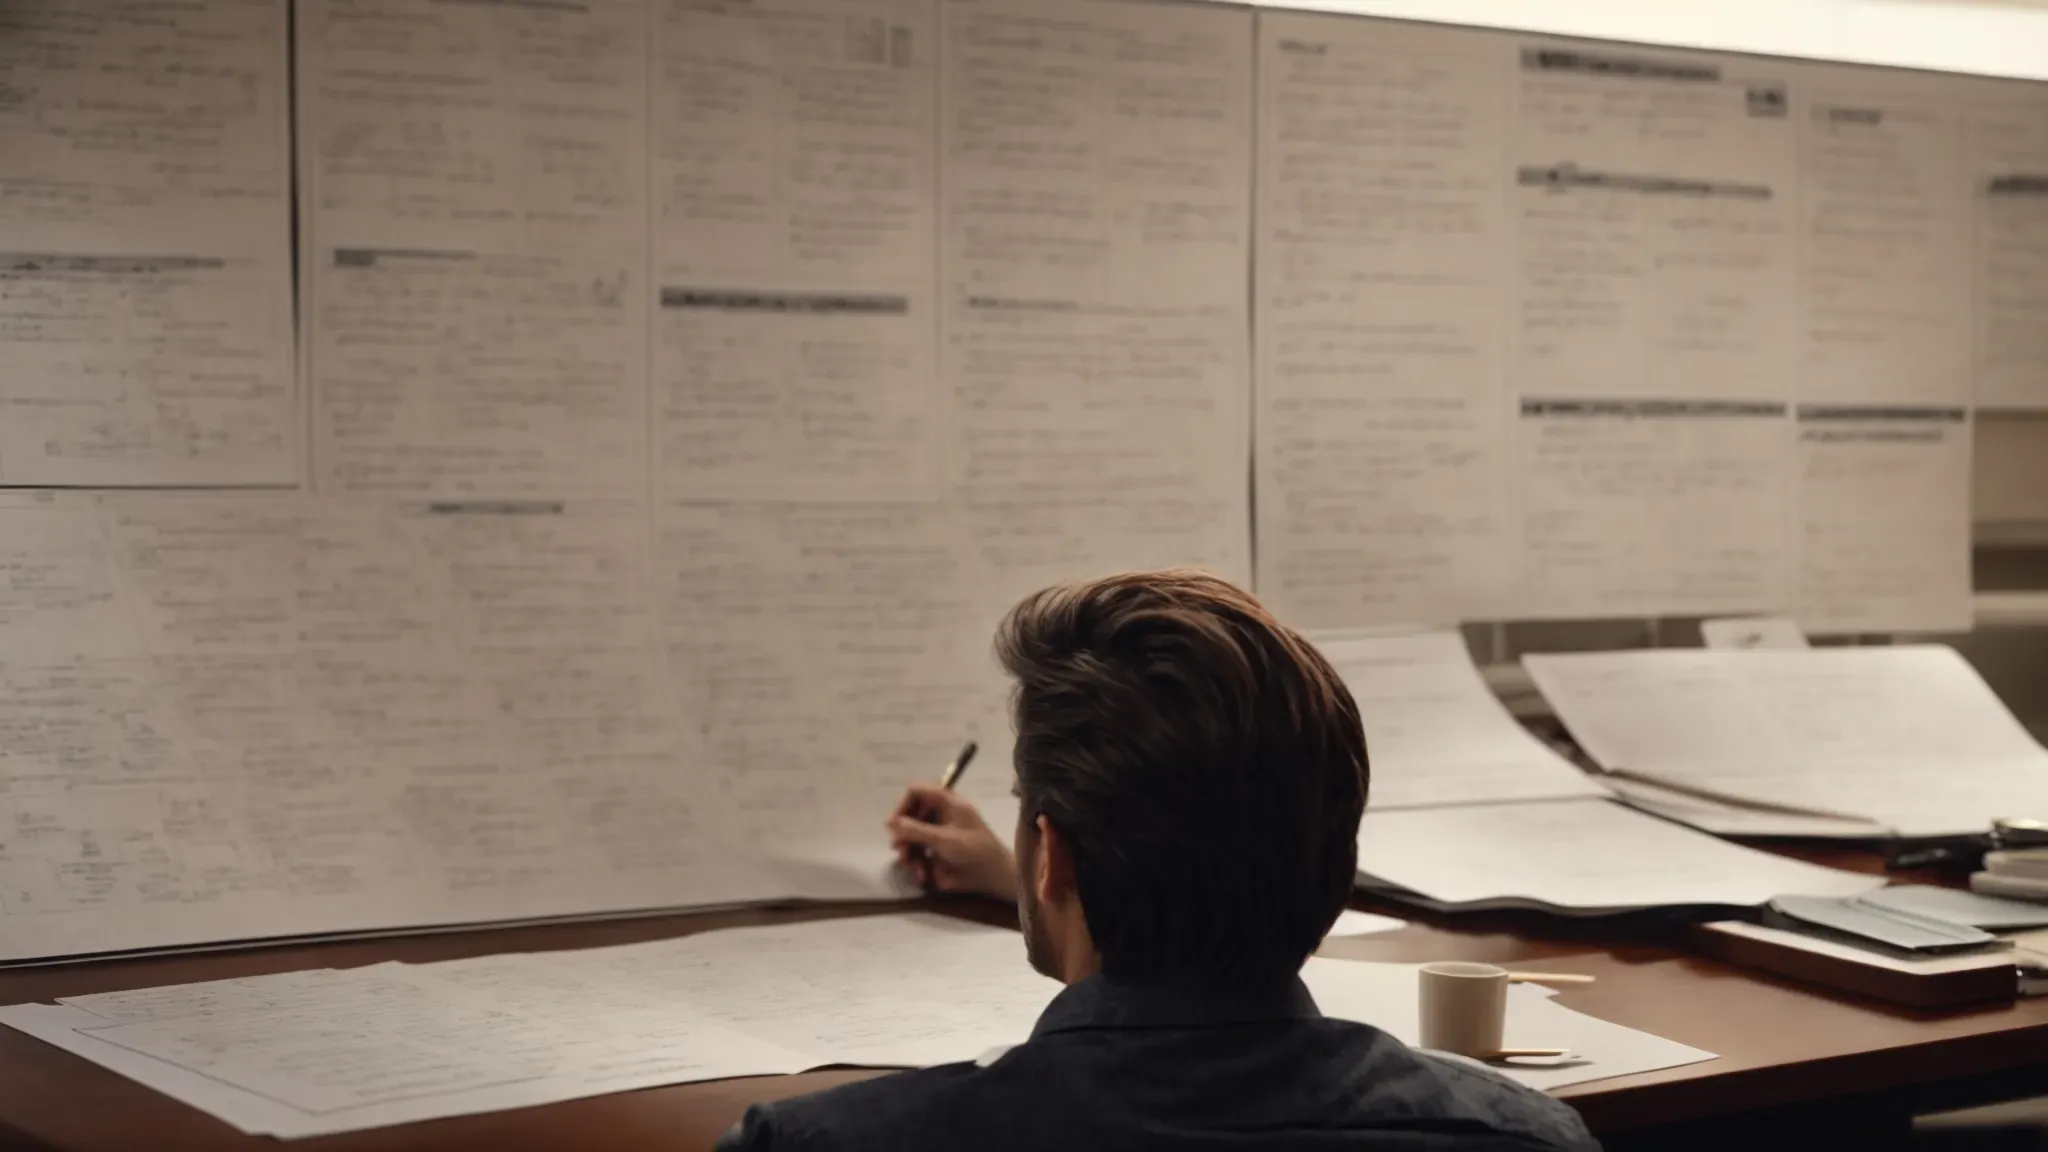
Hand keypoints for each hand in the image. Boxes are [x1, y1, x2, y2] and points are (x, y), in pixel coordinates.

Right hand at [888, 785, 1016, 902]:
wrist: (993, 877)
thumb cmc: (974, 850)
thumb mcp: (944, 839)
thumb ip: (916, 830)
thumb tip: (890, 822)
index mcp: (947, 803)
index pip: (917, 792)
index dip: (903, 805)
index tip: (894, 824)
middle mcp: (941, 815)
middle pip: (911, 815)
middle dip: (902, 833)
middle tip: (898, 848)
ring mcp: (939, 834)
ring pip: (911, 836)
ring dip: (908, 851)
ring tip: (910, 865)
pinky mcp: (938, 852)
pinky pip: (919, 853)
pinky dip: (917, 864)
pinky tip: (922, 875)